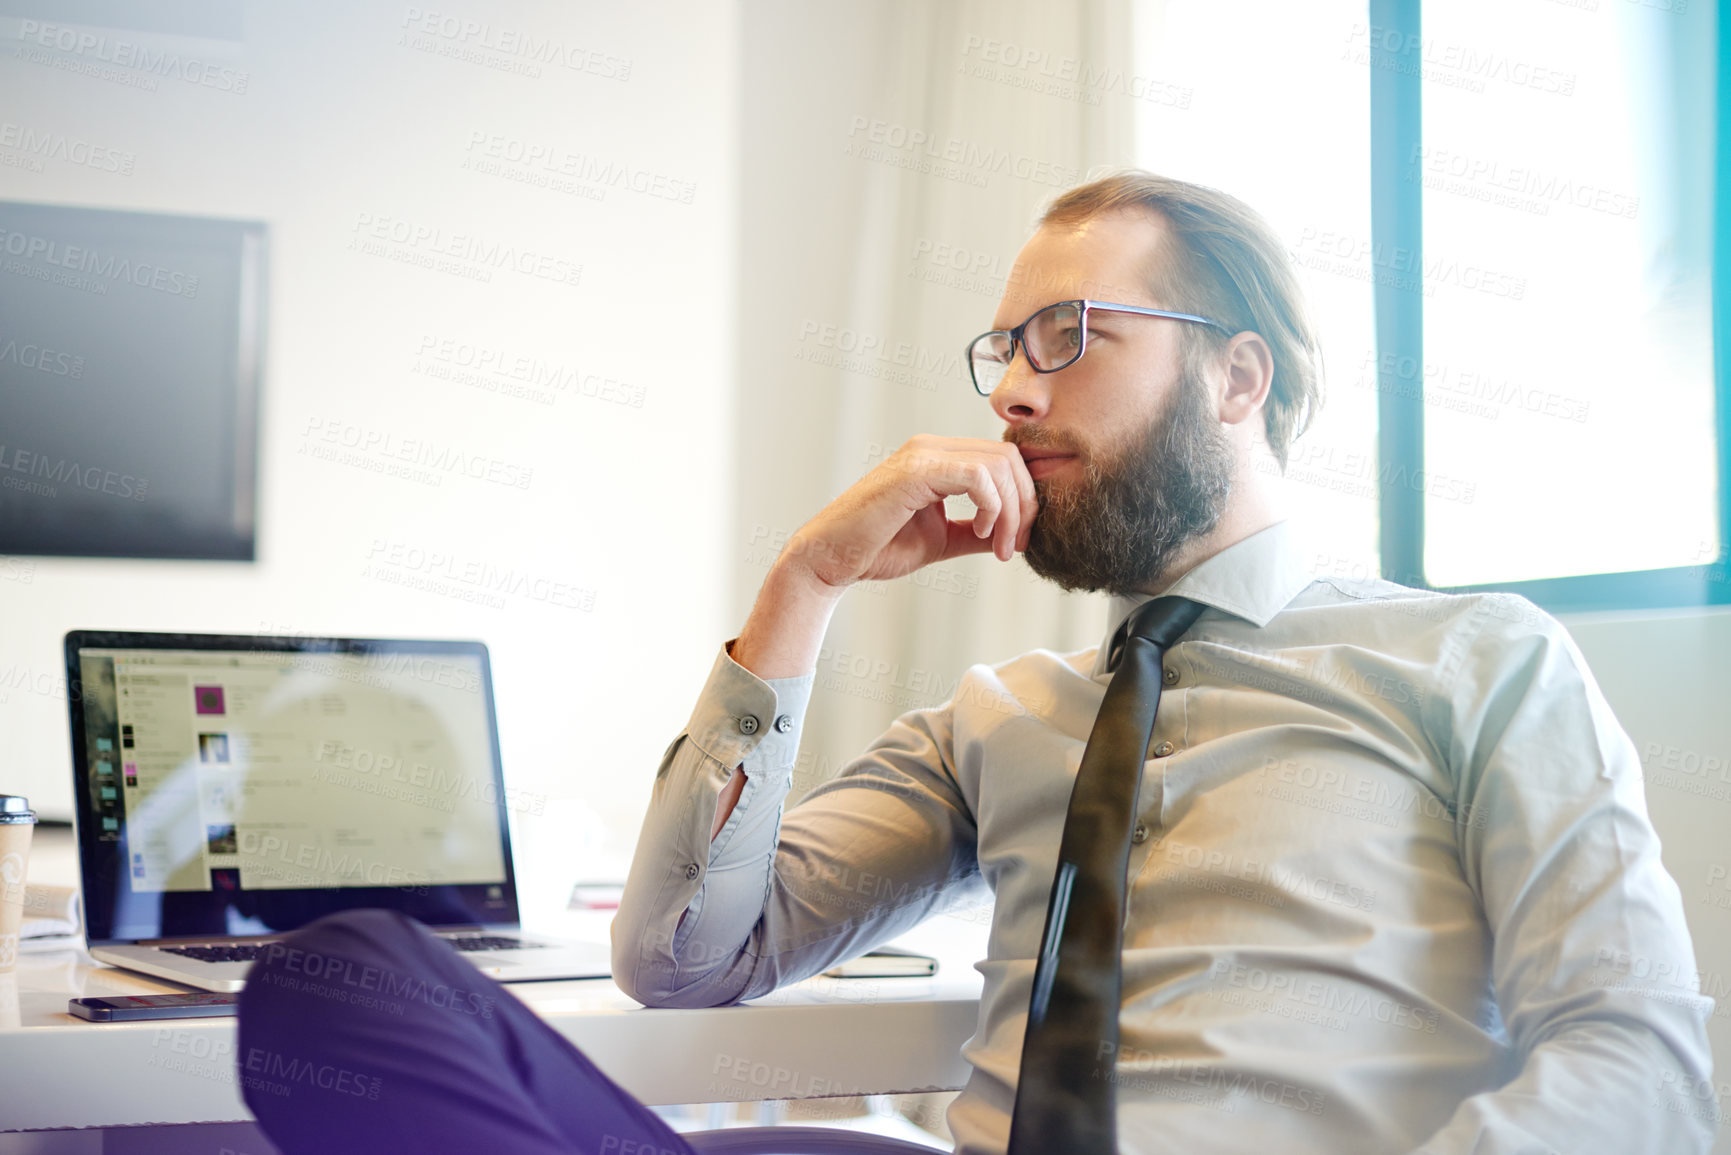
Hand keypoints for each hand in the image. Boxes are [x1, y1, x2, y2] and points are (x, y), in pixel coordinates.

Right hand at [777, 435, 1037, 591]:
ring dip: (1012, 511)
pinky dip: (992, 506)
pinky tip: (982, 533)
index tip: (1019, 540)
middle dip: (1025, 504)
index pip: (1003, 460)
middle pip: (1009, 457)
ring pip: (999, 464)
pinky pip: (977, 475)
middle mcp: (932, 447)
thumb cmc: (876, 548)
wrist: (832, 559)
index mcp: (939, 458)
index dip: (1023, 498)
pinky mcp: (915, 471)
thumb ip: (976, 532)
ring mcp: (923, 454)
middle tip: (1016, 546)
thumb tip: (1015, 534)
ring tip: (1000, 546)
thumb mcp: (942, 539)